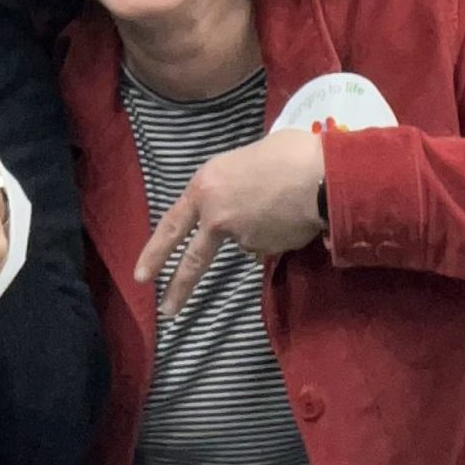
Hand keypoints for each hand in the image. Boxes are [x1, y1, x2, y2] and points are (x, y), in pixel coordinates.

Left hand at [136, 125, 324, 316]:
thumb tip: (242, 202)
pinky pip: (269, 242)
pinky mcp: (267, 249)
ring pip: (245, 240)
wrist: (322, 174)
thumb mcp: (245, 160)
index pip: (172, 224)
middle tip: (165, 310)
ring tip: (283, 202)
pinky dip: (279, 233)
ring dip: (260, 228)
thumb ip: (233, 185)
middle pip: (193, 259)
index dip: (156, 250)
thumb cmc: (287, 153)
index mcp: (204, 186)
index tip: (143, 274)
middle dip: (177, 286)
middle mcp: (216, 215)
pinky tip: (292, 215)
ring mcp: (242, 237)